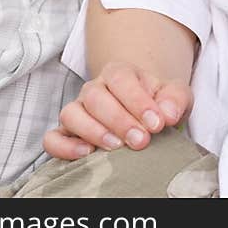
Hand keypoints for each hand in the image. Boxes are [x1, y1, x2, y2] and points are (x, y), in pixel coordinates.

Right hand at [42, 62, 193, 159]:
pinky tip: (86, 154)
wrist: (142, 109)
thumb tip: (167, 114)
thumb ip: (174, 100)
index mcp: (119, 73)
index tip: (156, 124)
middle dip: (119, 120)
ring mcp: (78, 110)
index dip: (138, 101)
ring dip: (93, 131)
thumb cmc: (156, 102)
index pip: (122, 79)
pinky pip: (53, 138)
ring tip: (116, 147)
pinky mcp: (66, 133)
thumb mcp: (173, 96)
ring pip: (71, 114)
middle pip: (96, 97)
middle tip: (140, 141)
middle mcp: (94, 88)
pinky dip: (64, 147)